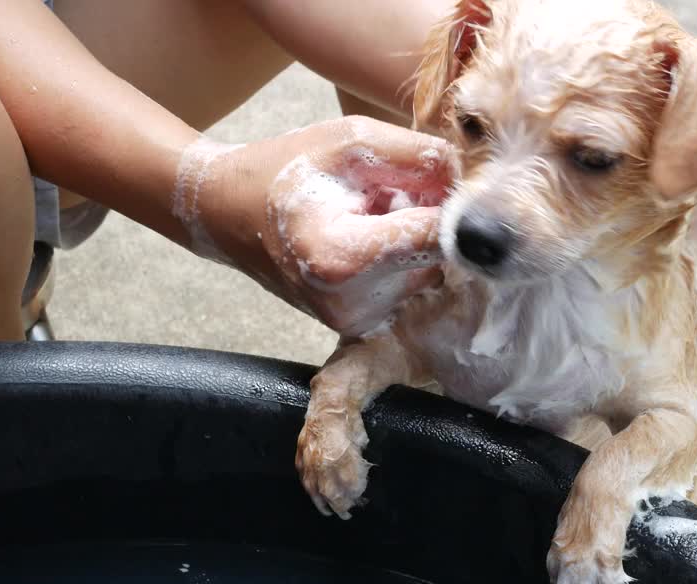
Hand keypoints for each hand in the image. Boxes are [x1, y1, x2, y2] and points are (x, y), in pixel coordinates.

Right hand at [173, 116, 455, 335]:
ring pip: (425, 275)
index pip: (436, 237)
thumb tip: (470, 178)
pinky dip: (398, 262)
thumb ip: (418, 156)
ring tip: (371, 217)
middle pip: (434, 259)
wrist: (227, 213)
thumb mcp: (351, 141)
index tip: (441, 183)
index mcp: (343, 258)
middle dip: (426, 222)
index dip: (449, 205)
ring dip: (412, 243)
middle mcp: (351, 304)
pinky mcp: (356, 327)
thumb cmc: (286, 169)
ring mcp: (353, 322)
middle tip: (390, 195)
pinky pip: (405, 288)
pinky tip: (366, 240)